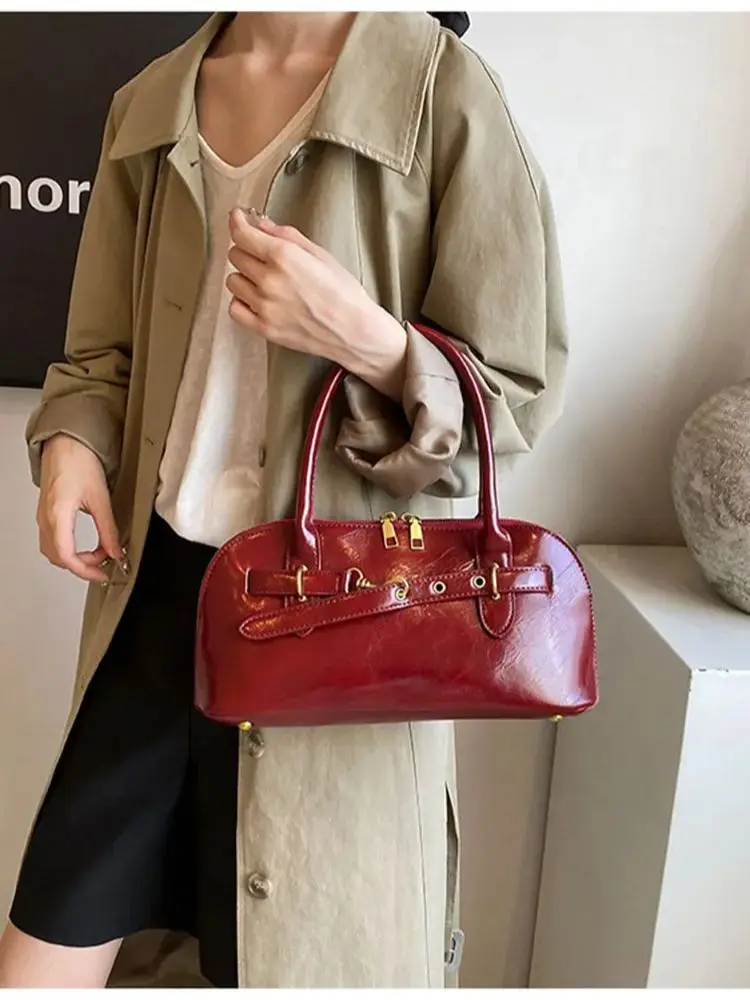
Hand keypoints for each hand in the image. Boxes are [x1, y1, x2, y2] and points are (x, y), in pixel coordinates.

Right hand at [37, 435, 122, 583]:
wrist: (66, 444)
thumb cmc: (79, 462)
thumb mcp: (101, 498)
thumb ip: (109, 529)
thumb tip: (117, 551)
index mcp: (57, 515)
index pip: (66, 555)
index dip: (85, 570)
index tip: (102, 574)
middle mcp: (46, 519)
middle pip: (58, 558)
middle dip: (83, 565)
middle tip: (106, 562)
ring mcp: (43, 517)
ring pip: (54, 552)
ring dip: (76, 558)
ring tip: (100, 553)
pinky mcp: (47, 514)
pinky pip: (54, 541)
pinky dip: (70, 549)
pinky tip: (88, 545)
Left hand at [225, 210, 406, 397]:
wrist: (354, 331)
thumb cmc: (344, 293)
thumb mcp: (320, 254)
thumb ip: (287, 236)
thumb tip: (262, 225)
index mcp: (283, 256)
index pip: (242, 234)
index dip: (237, 222)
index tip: (238, 219)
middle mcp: (269, 280)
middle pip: (236, 256)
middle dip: (247, 250)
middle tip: (262, 255)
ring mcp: (264, 306)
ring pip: (233, 281)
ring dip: (245, 277)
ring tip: (264, 281)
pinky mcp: (264, 328)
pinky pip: (235, 309)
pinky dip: (242, 302)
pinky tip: (258, 300)